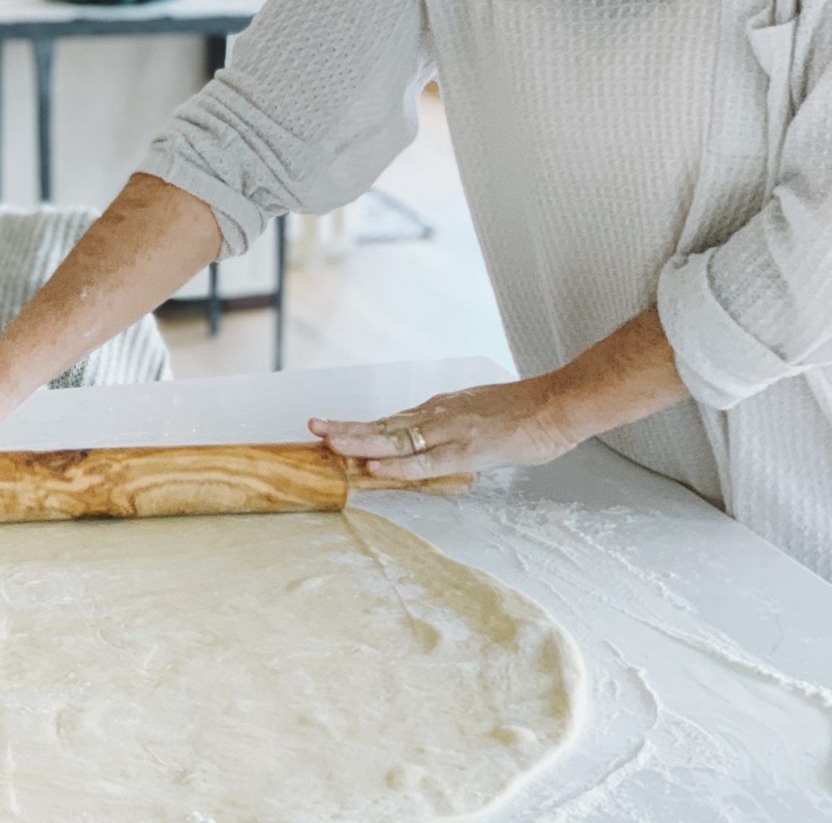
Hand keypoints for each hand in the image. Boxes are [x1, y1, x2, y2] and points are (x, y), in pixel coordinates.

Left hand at [308, 377, 579, 479]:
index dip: (360, 427)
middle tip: (312, 427)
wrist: (559, 404)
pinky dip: (397, 464)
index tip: (331, 430)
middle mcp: (439, 415)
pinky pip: (425, 460)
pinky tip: (374, 466)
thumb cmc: (527, 414)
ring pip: (396, 439)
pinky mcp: (467, 449)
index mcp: (441, 410)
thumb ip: (456, 431)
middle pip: (384, 424)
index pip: (392, 420)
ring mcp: (451, 431)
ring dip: (359, 441)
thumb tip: (438, 446)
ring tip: (328, 442)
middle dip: (346, 428)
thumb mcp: (481, 417)